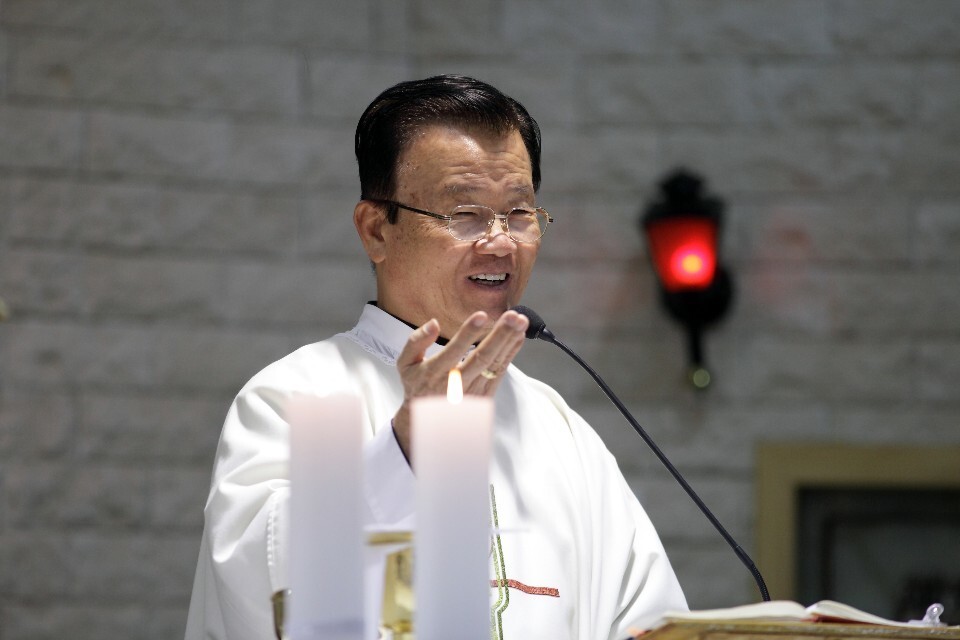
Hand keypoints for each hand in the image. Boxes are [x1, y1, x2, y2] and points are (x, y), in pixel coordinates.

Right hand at [391, 310, 528, 461]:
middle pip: (481, 358)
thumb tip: (434, 323)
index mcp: (434, 373)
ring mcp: (472, 392)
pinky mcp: (484, 396)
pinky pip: (500, 372)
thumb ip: (416, 341)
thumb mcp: (406, 363)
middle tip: (513, 317)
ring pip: (494, 365)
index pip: (454, 351)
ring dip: (510, 342)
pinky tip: (518, 337)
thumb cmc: (417, 385)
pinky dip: (511, 353)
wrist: (427, 422)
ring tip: (521, 322)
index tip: (481, 315)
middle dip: (499, 335)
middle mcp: (456, 384)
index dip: (468, 333)